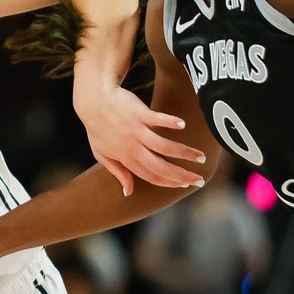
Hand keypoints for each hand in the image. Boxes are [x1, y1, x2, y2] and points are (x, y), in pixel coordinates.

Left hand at [75, 84, 205, 194]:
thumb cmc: (97, 128)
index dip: (169, 183)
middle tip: (199, 179)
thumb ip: (118, 173)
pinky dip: (170, 122)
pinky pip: (158, 119)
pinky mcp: (139, 113)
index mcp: (126, 158)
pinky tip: (182, 125)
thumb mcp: (102, 154)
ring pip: (165, 146)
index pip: (151, 176)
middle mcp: (133, 147)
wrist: (92, 101)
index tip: (184, 185)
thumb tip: (128, 193)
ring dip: (185, 153)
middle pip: (161, 167)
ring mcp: (137, 130)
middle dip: (182, 175)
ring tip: (200, 157)